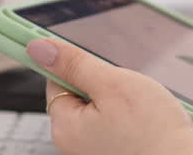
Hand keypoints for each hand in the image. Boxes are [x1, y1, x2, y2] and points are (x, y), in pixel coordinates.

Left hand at [26, 39, 192, 154]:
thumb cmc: (153, 129)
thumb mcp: (112, 84)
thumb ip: (75, 64)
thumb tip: (38, 48)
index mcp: (65, 126)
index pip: (55, 81)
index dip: (77, 65)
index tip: (96, 59)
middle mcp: (73, 143)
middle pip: (78, 95)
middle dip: (102, 82)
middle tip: (126, 86)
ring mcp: (94, 150)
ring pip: (99, 108)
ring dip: (117, 98)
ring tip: (139, 103)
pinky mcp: (114, 151)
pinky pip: (113, 123)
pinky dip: (127, 115)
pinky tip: (144, 116)